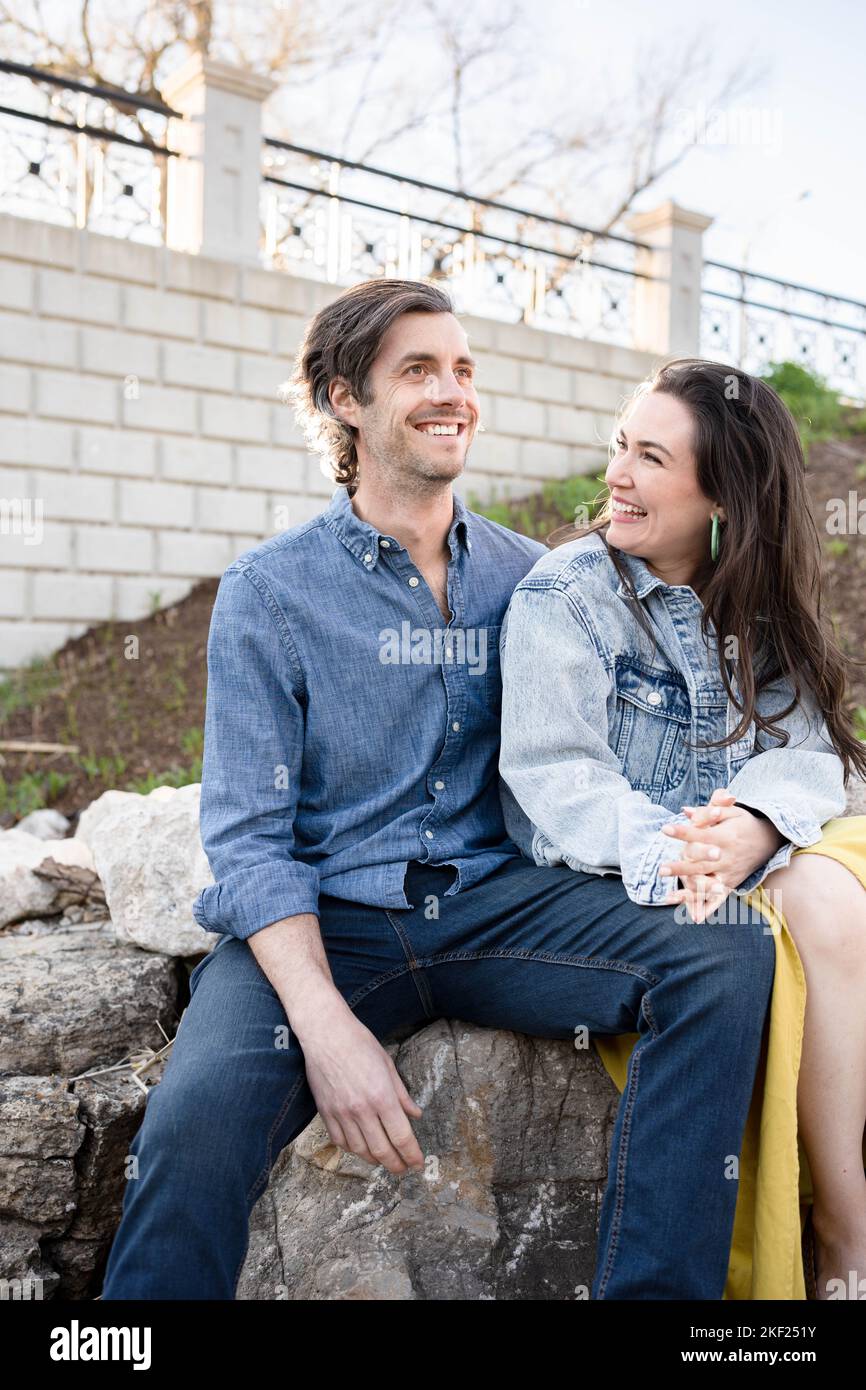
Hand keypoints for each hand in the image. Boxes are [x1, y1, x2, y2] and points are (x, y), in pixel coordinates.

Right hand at [299, 999, 425, 1175]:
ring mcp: (341, 1113)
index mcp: (382, 1097)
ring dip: (374, 1159)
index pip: (402, 1137)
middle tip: (403, 1168)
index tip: (417, 1163)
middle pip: (382, 1150)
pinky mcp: (326, 1112)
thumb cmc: (360, 1043)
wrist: (326, 1034)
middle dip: (395, 1164)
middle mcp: (362, 1110)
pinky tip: (360, 1147)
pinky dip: (352, 1149)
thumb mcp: (388, 1065)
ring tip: (384, 1159)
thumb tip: (415, 1114)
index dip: (412, 1155)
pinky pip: (340, 1141)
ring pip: (360, 1150)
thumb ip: (402, 1095)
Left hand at [659, 788, 781, 922]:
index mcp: (726, 837)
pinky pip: (719, 899)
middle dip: (681, 868)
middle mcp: (728, 858)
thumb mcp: (732, 811)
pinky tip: (695, 918)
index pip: (701, 835)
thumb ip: (709, 810)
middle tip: (661, 870)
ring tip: (669, 896)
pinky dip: (709, 909)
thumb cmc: (744, 823)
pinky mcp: (732, 884)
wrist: (768, 840)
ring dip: (688, 892)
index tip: (665, 828)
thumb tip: (685, 811)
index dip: (683, 832)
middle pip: (701, 864)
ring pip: (707, 885)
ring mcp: (730, 873)